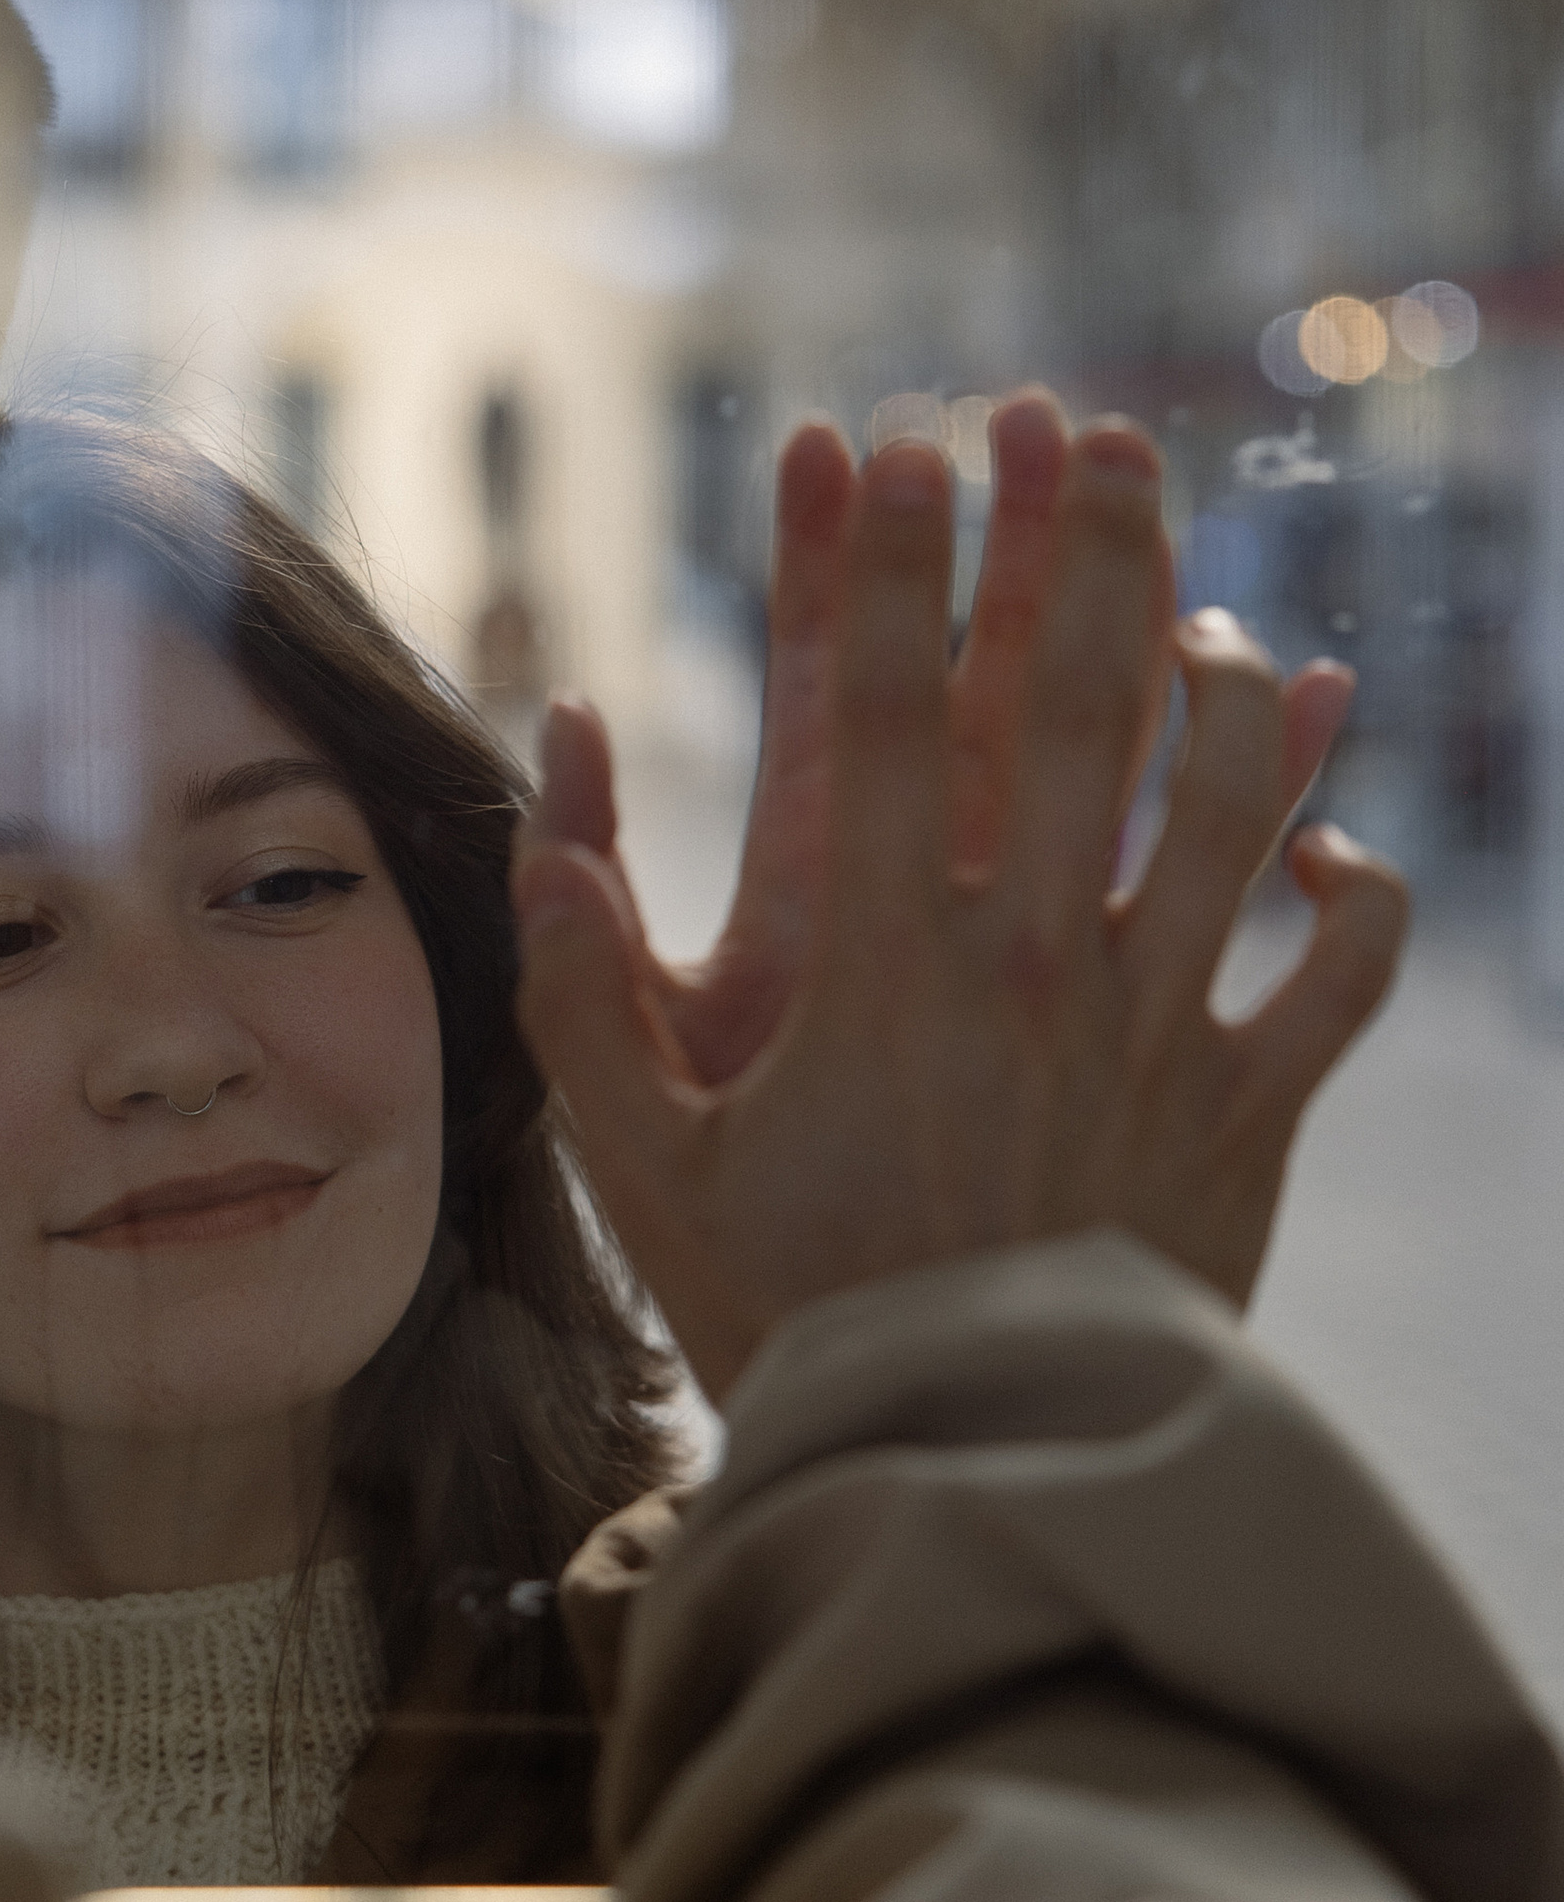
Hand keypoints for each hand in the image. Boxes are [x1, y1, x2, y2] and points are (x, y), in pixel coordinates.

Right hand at [513, 422, 1406, 1400]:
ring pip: (1233, 801)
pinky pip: (1343, 972)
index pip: (888, 708)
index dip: (893, 563)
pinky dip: (1355, 894)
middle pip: (1082, 702)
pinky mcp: (1245, 1109)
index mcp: (884, 961)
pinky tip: (1326, 848)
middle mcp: (1035, 964)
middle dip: (1089, 545)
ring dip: (1234, 684)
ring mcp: (1156, 1027)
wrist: (960, 1468)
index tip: (901, 449)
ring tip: (1216, 617)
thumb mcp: (639, 1163)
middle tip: (1090, 432)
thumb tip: (546, 817)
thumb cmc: (787, 1312)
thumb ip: (581, 990)